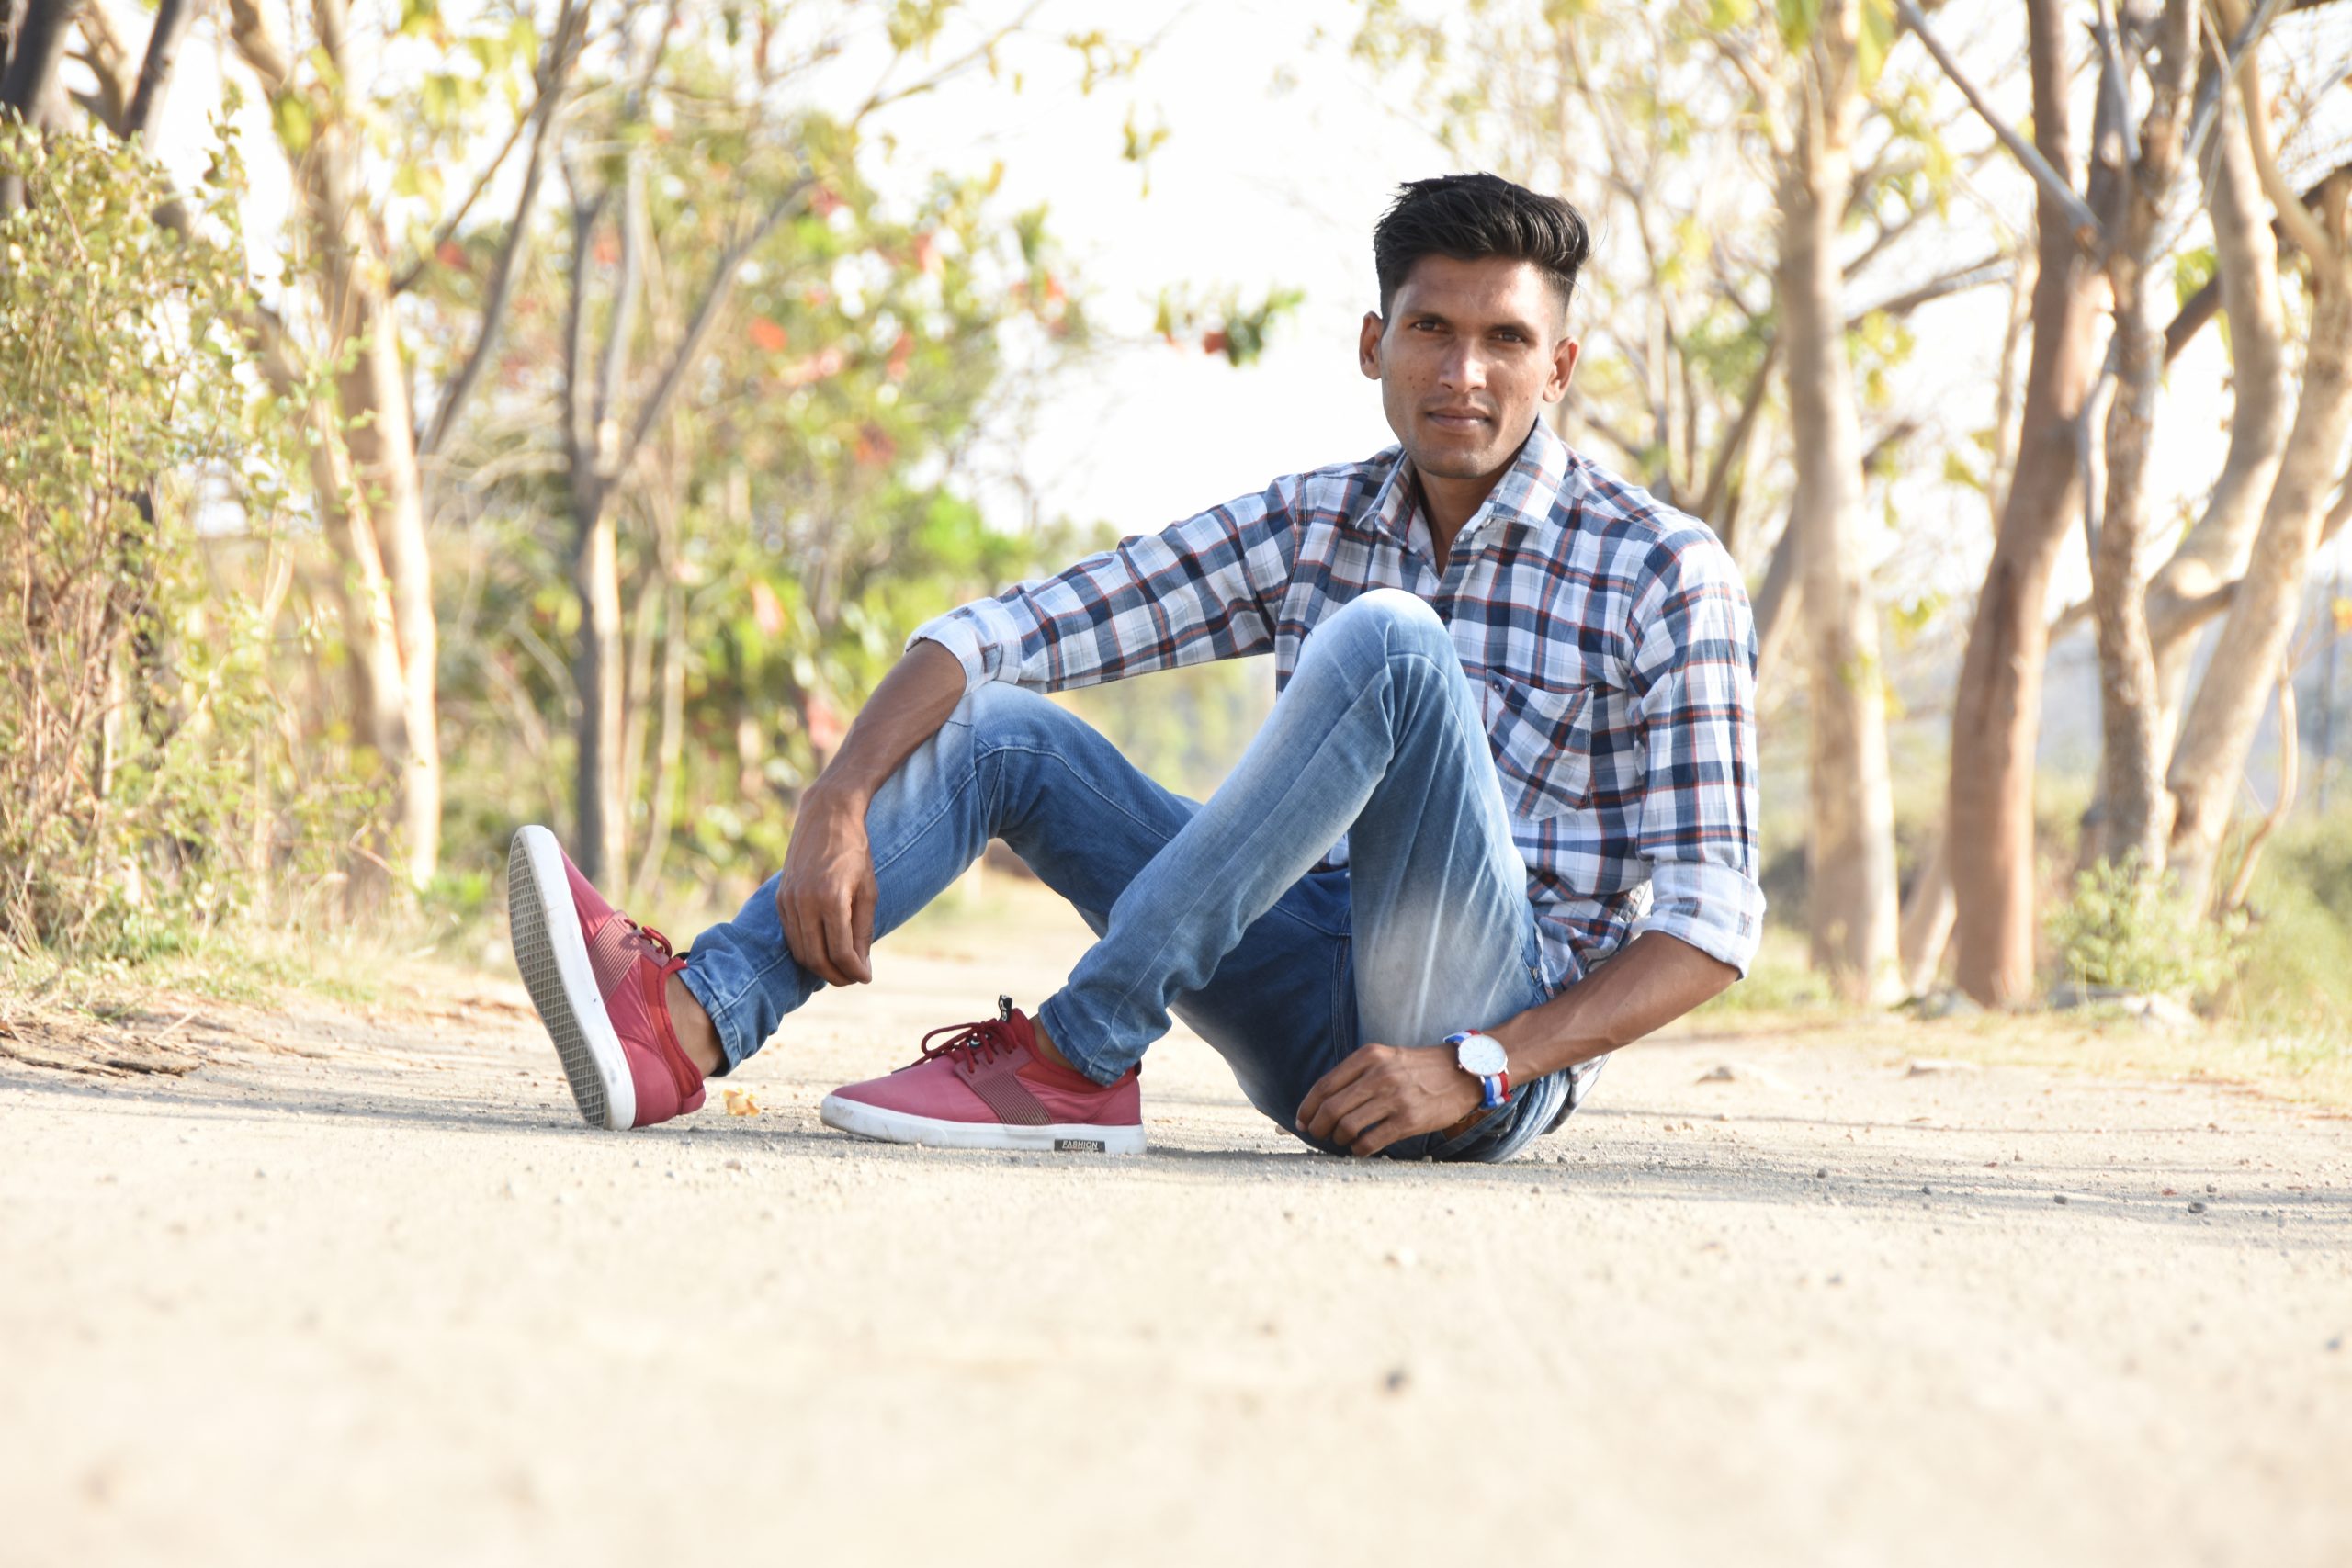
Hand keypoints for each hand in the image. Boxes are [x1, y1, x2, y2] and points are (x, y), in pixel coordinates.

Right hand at [775, 783, 877, 985]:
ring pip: (800, 951)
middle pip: (816, 958)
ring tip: (840, 969)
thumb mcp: (868, 890)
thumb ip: (863, 929)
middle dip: (836, 975)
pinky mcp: (780, 898)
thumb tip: (861, 966)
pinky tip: (823, 951)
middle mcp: (804, 902)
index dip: (854, 970)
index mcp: (831, 899)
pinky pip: (791, 935)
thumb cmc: (855, 851)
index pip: (840, 952)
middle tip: (853, 978)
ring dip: (820, 967)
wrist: (827, 816)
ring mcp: (788, 900)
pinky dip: (806, 950)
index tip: (866, 977)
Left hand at [1296, 1042, 1483, 1157]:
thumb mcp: (1385, 1058)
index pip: (1324, 1085)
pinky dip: (1358, 1150)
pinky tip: (1360, 1149)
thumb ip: (1357, 1074)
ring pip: (1347, 1127)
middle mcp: (1379, 1074)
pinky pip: (1370, 1141)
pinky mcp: (1408, 1119)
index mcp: (1368, 1056)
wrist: (1463, 1072)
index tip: (1302, 1121)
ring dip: (1338, 1139)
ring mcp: (1394, 1097)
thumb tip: (1322, 1103)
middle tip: (1317, 1135)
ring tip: (1342, 1141)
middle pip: (1331, 1109)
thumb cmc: (1418, 1068)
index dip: (1307, 1108)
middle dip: (1318, 1127)